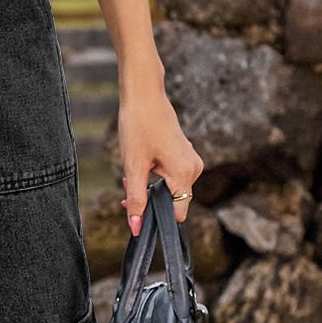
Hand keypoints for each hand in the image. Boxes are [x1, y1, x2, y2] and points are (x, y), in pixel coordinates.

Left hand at [117, 79, 203, 235]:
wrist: (144, 95)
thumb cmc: (139, 126)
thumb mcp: (134, 167)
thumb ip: (136, 199)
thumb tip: (137, 228)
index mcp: (185, 173)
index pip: (178, 212)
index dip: (156, 216)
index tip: (136, 211)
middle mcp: (194, 168)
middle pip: (173, 200)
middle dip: (149, 198)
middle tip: (127, 186)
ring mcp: (191, 160)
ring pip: (171, 186)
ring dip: (151, 185)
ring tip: (134, 168)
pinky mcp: (185, 153)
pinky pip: (172, 174)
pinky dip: (156, 174)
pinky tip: (142, 160)